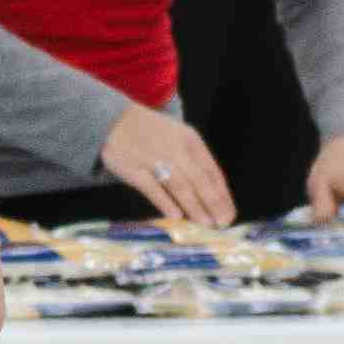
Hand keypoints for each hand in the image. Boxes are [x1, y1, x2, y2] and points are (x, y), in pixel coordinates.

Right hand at [98, 100, 236, 229]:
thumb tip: (214, 196)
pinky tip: (176, 216)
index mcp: (190, 140)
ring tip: (205, 223)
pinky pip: (152, 188)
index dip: (222, 194)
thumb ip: (195, 162)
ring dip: (194, 206)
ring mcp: (153, 158)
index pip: (211, 170)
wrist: (114, 119)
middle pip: (198, 179)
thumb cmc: (152, 133)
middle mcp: (175, 148)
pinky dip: (165, 202)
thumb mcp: (179, 138)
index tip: (229, 213)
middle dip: (213, 203)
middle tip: (223, 223)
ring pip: (179, 185)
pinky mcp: (132, 169)